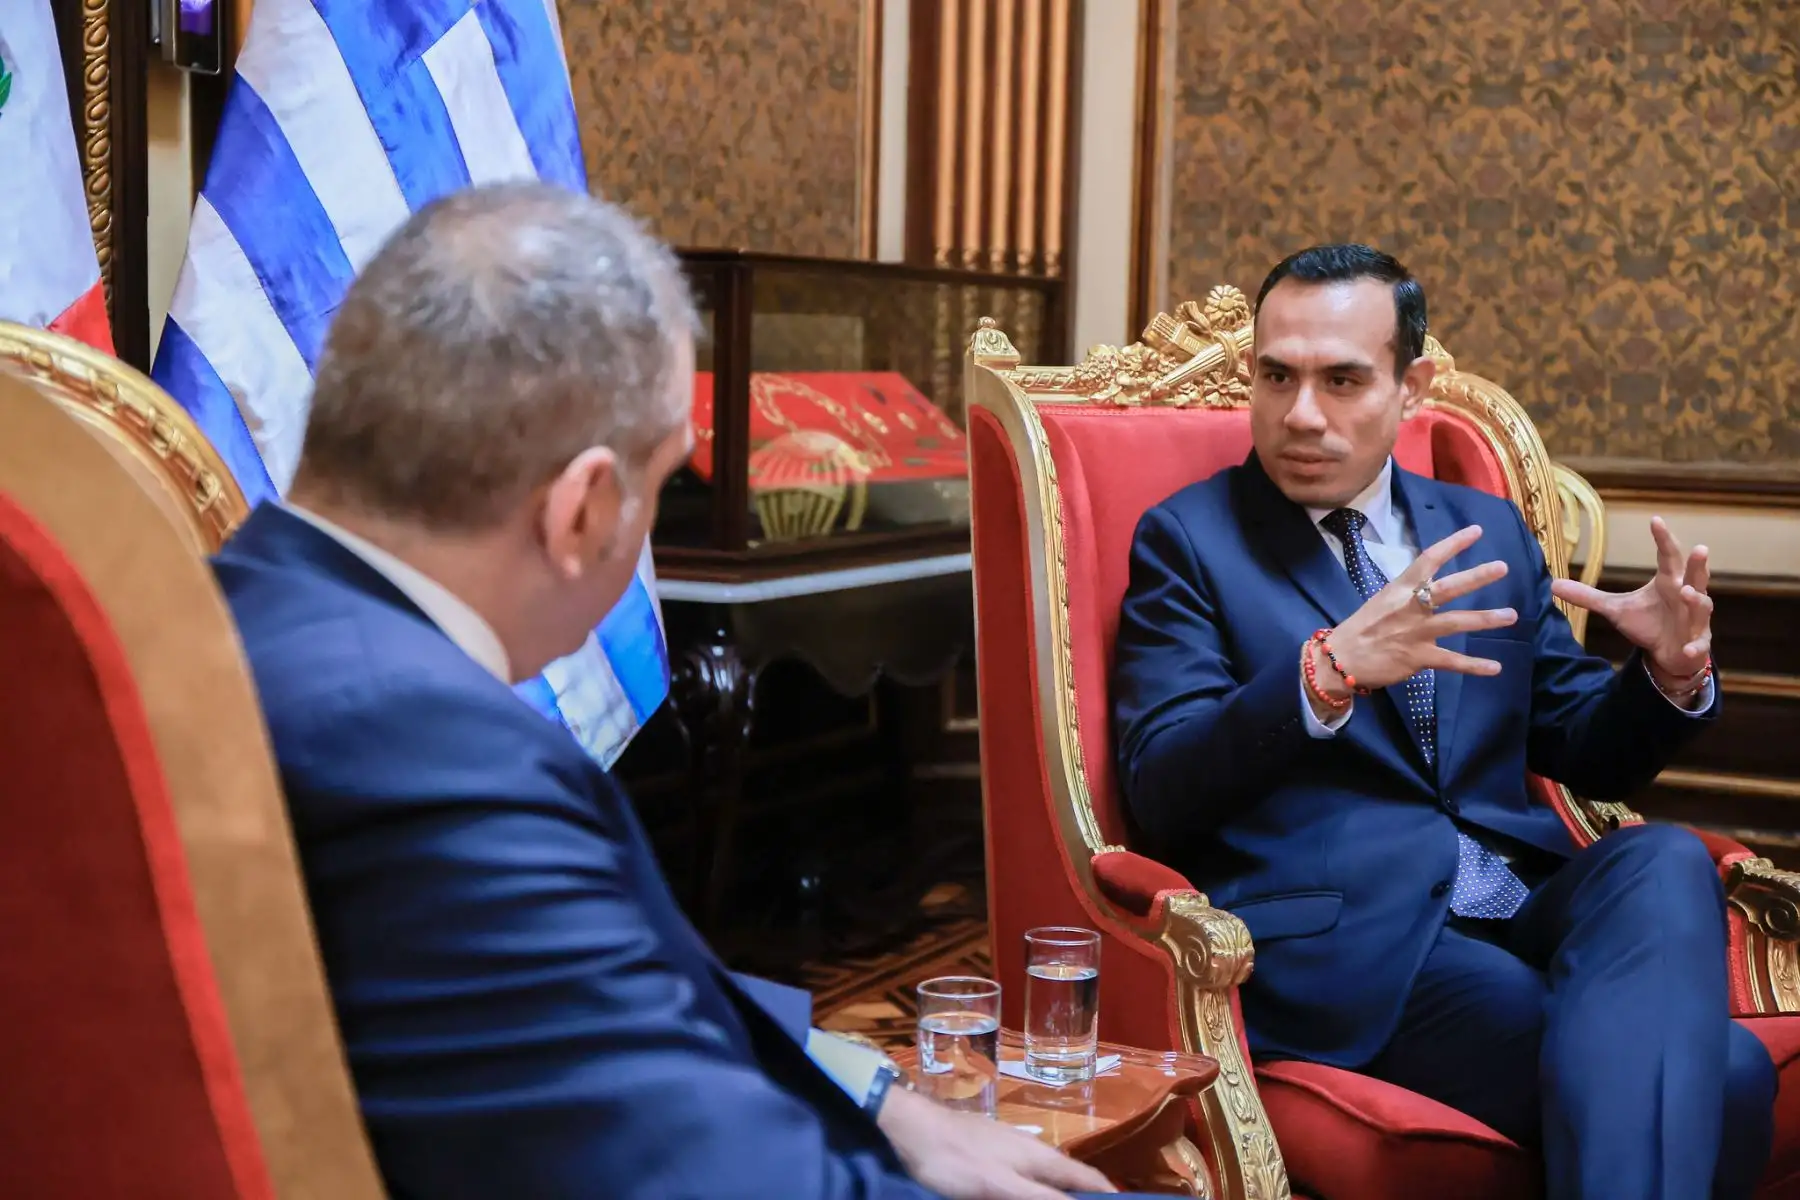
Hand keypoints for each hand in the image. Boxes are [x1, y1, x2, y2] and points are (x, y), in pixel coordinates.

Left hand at [878, 1086, 1115, 1198]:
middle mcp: (1034, 1151)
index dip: (1112, 1199)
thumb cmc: (956, 1160)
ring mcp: (1012, 1150)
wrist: (911, 1129)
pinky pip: (1027, 1179)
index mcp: (1043, 1158)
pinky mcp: (993, 1154)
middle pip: (1073, 1182)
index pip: (1092, 1181)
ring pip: (1049, 1181)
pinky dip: (1037, 1193)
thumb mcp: (1000, 1187)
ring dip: (1062, 1198)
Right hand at [1318, 524, 1518, 697]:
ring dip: (1486, 619)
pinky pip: (1451, 661)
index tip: (1476, 531)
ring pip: (1456, 622)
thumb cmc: (1362, 627)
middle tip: (1502, 567)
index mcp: (1400, 589)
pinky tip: (1495, 668)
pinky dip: (1474, 666)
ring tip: (1511, 615)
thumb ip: (1409, 594)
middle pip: (1447, 588)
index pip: (1429, 559)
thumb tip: (1432, 586)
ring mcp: (1415, 632)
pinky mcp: (1418, 658)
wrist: (1341, 658)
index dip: (1453, 544)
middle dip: (1476, 577)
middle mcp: (1410, 607)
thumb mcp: (1383, 600)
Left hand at [1551, 516, 1711, 687]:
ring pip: (1702, 607)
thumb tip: (1552, 585)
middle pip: (1695, 577)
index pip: (1667, 557)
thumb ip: (1588, 596)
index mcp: (1668, 582)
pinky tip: (1690, 649)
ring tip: (1687, 593)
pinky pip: (1699, 646)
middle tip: (1700, 548)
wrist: (1668, 652)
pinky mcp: (1697, 644)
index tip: (1655, 520)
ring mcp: (1695, 620)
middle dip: (1698, 565)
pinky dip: (1696, 647)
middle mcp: (1686, 596)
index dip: (1663, 539)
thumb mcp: (1615, 608)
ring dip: (1696, 600)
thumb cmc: (1647, 623)